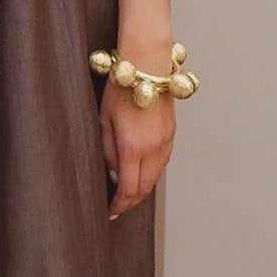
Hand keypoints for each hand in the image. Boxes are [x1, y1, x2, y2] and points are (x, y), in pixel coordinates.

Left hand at [100, 79, 174, 219]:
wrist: (147, 65)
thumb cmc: (121, 88)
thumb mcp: (104, 121)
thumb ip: (108, 151)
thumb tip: (115, 174)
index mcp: (133, 147)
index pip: (129, 190)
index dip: (119, 205)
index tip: (110, 211)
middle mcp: (154, 148)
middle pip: (145, 188)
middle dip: (130, 202)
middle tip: (117, 207)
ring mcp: (166, 142)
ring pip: (156, 177)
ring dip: (142, 189)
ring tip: (127, 193)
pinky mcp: (172, 134)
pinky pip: (162, 162)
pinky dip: (151, 173)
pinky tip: (140, 172)